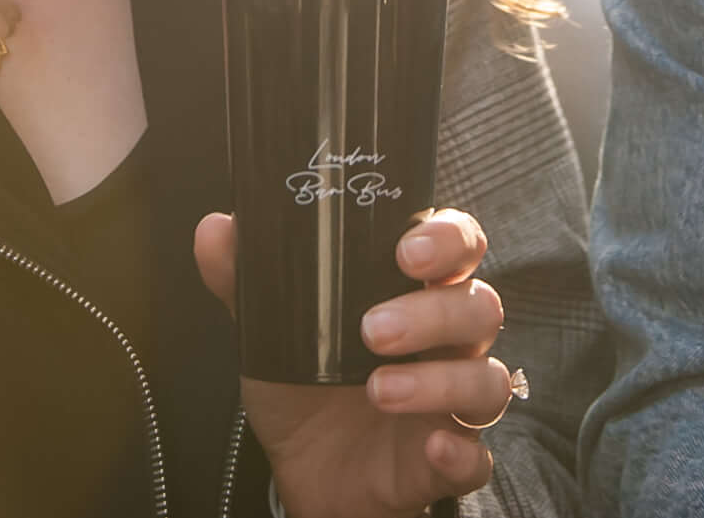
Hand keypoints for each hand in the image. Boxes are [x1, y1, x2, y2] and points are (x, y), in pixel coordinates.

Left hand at [193, 207, 511, 517]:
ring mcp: (453, 403)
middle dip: (433, 312)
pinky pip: (477, 457)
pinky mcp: (449, 459)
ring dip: (438, 381)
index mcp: (415, 294)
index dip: (448, 239)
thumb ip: (247, 279)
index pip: (460, 247)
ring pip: (486, 379)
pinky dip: (461, 453)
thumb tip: (217, 228)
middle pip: (479, 308)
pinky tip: (431, 448)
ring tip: (377, 390)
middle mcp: (447, 342)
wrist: (302, 474)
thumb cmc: (303, 387)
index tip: (406, 250)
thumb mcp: (270, 332)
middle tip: (371, 328)